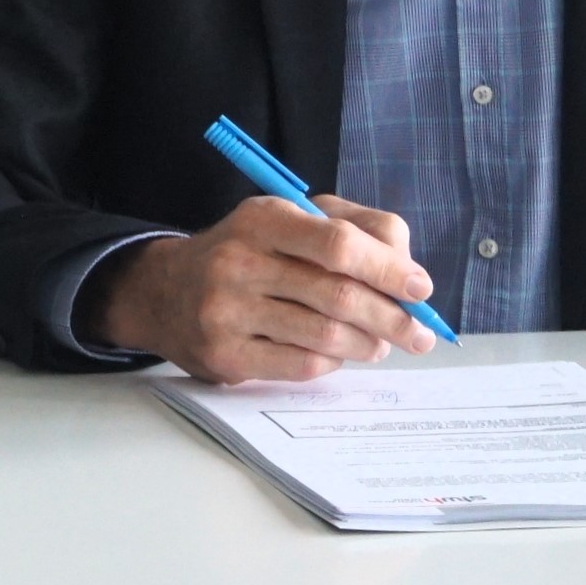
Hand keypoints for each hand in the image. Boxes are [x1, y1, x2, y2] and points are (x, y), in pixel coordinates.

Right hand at [89, 194, 439, 382]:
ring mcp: (227, 311)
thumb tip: (407, 270)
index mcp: (263, 218)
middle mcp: (239, 261)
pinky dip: (332, 362)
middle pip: (339, 296)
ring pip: (325, 336)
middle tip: (419, 335)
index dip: (388, 269)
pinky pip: (301, 365)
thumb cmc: (249, 253)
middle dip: (392, 318)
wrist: (165, 291)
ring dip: (367, 344)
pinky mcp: (224, 354)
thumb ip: (354, 229)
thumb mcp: (290, 220)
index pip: (338, 244)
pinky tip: (336, 354)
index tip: (421, 289)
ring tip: (379, 344)